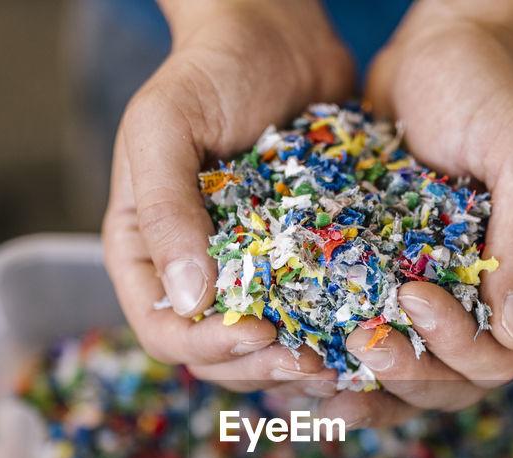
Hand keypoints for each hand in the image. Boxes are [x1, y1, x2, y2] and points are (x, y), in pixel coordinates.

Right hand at [103, 0, 353, 395]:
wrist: (278, 35)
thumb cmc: (210, 70)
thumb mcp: (166, 125)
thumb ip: (164, 208)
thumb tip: (188, 299)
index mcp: (146, 252)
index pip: (164, 332)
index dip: (209, 347)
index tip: (260, 335)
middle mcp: (194, 273)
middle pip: (217, 356)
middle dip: (262, 368)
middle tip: (315, 364)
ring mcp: (248, 273)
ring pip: (266, 350)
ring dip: (301, 366)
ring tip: (345, 360)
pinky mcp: (297, 263)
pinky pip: (310, 317)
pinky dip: (333, 335)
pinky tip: (366, 334)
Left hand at [313, 0, 512, 428]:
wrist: (441, 49)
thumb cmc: (494, 90)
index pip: (499, 358)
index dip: (455, 347)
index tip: (412, 295)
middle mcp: (486, 306)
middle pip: (449, 383)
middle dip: (404, 373)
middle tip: (357, 344)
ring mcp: (437, 299)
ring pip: (405, 376)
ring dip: (364, 386)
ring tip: (315, 377)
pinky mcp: (388, 284)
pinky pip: (367, 341)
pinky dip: (336, 362)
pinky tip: (299, 364)